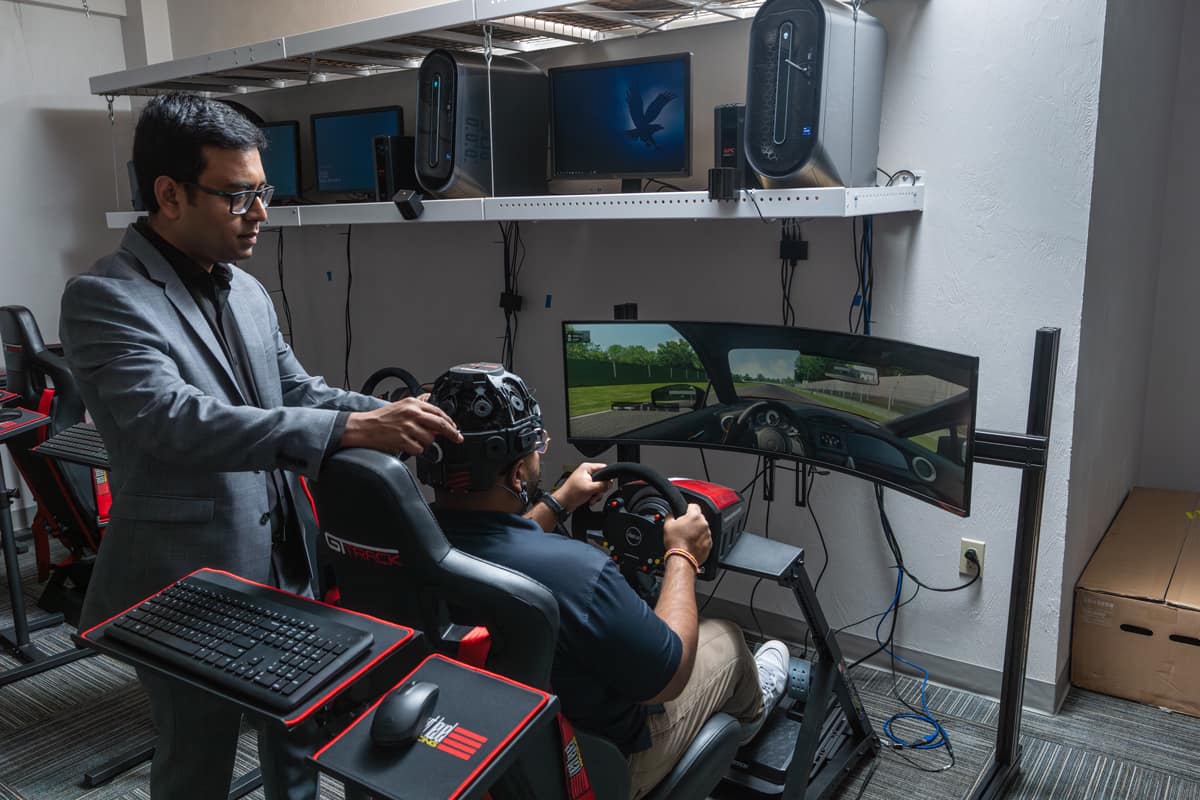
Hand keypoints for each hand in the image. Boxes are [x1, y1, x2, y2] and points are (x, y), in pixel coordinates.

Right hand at [342, 397, 462, 455]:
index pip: (439, 412)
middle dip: (452, 433)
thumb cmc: (380, 419)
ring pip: (430, 439)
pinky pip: (419, 449)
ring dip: (425, 443)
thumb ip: (419, 412)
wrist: (362, 427)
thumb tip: (437, 423)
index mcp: (413, 403)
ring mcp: (408, 427)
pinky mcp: (403, 440)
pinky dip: (416, 450)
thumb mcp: (401, 407)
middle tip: (457, 438)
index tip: (455, 429)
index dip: (450, 422)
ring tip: (413, 440)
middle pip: (441, 424)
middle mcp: (412, 413)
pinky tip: (407, 445)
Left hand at [555, 462, 612, 511]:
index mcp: (587, 468)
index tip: (607, 484)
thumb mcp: (590, 488)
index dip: (607, 477)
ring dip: (597, 494)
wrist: (563, 503)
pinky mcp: (586, 488)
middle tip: (595, 492)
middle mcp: (586, 473)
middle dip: (600, 488)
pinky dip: (594, 496)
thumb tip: (610, 483)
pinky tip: (589, 499)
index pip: (603, 468)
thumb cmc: (571, 493)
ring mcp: (586, 481)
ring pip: (599, 486)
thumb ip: (603, 484)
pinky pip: (595, 491)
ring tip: (591, 497)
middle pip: (602, 479)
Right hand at [662, 503, 711, 564]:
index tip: (684, 513)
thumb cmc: (675, 543)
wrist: (682, 559)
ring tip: (687, 537)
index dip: (687, 508)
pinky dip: (699, 540)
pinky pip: (705, 538)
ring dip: (696, 531)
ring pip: (702, 528)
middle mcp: (704, 524)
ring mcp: (708, 534)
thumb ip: (670, 515)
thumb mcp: (667, 525)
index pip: (694, 506)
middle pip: (698, 518)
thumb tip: (671, 514)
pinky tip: (691, 543)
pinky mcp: (709, 544)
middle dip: (692, 521)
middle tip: (683, 528)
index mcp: (695, 516)